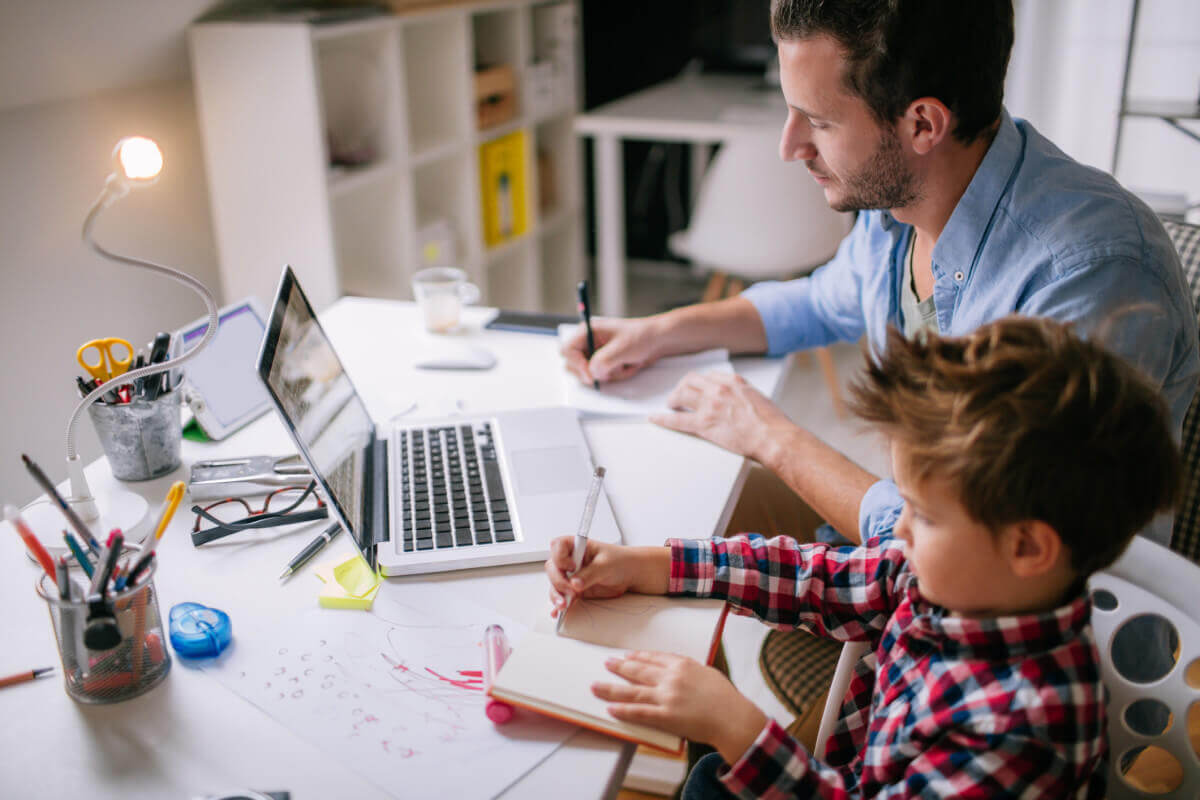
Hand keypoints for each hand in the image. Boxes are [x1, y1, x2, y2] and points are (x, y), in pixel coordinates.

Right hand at [544, 539, 669, 615]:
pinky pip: (562, 596)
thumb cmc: (620, 561)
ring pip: (555, 584)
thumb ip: (590, 573)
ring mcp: (571, 575)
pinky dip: (559, 604)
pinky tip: (558, 612)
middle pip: (553, 568)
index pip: (558, 546)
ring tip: (564, 605)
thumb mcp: (605, 564)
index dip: (560, 557)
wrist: (630, 574)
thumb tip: (574, 583)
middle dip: (558, 581)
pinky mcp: (574, 589)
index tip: (571, 566)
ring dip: (557, 595)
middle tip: (570, 590)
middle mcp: (570, 560)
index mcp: (576, 546)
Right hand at [561, 317, 663, 384]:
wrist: (657, 341)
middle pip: (573, 365)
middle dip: (594, 371)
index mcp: (588, 331)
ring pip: (589, 374)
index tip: (591, 375)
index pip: (567, 351)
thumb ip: (604, 360)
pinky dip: (614, 376)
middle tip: (611, 370)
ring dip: (608, 374)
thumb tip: (592, 372)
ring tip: (624, 364)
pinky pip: (601, 377)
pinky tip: (626, 366)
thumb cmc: (641, 336)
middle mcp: (588, 343)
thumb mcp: (622, 348)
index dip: (577, 365)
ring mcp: (595, 354)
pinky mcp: (604, 364)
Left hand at [592, 651, 767, 761]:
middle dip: (620, 666)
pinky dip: (623, 710)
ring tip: (596, 685)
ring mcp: (666, 697)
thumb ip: (688, 670)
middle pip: (638, 670)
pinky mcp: (666, 716)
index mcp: (682, 664)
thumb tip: (675, 670)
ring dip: (611, 688)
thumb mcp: (707, 673)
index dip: (638, 656)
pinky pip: (639, 712)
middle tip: (606, 663)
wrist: (732, 717)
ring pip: (632, 691)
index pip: (654, 657)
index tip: (627, 655)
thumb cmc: (725, 697)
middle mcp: (671, 678)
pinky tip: (610, 708)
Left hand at [652, 372, 793, 460]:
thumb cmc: (771, 422)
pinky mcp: (704, 424)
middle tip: (679, 395)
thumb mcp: (757, 397)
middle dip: (682, 387)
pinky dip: (663, 419)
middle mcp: (718, 389)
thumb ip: (742, 393)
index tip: (696, 387)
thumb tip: (735, 398)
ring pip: (681, 395)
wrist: (773, 437)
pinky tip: (655, 418)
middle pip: (690, 381)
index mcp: (733, 381)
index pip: (708, 376)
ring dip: (673, 399)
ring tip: (671, 404)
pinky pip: (677, 420)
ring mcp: (710, 406)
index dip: (699, 383)